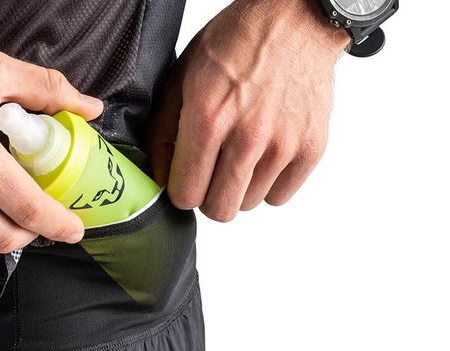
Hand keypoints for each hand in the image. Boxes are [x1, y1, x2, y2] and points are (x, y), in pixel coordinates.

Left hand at [145, 0, 347, 221]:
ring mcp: (282, 145)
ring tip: (241, 155)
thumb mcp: (182, 78)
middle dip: (209, 196)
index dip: (182, 189)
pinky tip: (264, 156)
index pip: (185, 196)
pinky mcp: (310, 148)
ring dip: (240, 188)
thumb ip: (163, 133)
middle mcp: (247, 136)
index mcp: (208, 119)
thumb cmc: (236, 42)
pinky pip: (279, 197)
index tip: (187, 176)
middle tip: (212, 171)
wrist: (296, 17)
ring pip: (248, 205)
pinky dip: (269, 184)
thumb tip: (160, 178)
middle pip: (218, 210)